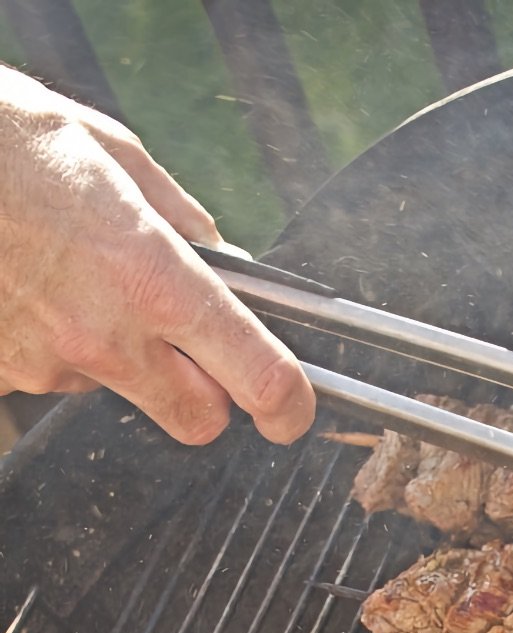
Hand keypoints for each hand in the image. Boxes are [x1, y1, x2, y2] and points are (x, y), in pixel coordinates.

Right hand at [0, 66, 313, 444]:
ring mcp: (51, 364)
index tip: (291, 411)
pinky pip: (52, 375)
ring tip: (71, 276)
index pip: (254, 374)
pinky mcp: (6, 376)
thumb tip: (224, 259)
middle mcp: (107, 335)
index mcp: (153, 278)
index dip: (286, 404)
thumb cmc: (6, 141)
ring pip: (119, 390)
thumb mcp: (113, 155)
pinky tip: (29, 287)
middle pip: (199, 419)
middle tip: (187, 346)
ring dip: (115, 352)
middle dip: (206, 394)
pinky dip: (52, 342)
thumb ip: (180, 219)